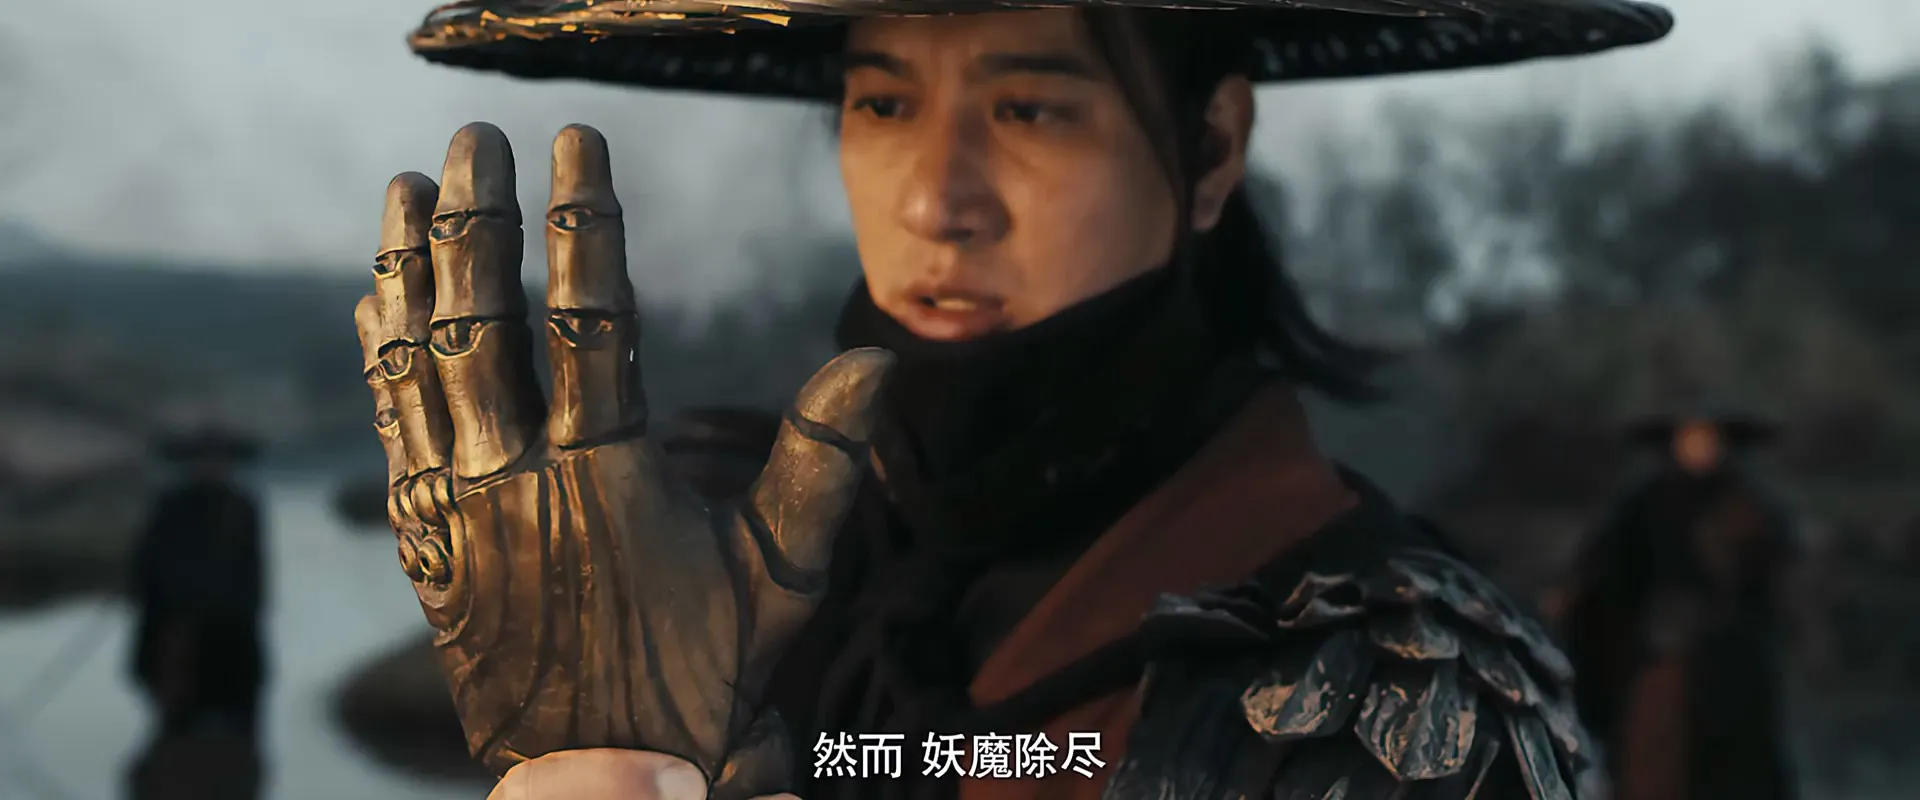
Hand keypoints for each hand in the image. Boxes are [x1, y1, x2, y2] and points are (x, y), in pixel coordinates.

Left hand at [353, 122, 892, 797]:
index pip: (593, 322)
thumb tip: (875, 361)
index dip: (584, 225)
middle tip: (477, 142)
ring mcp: (460, 517)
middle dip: (479, 222)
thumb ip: (822, 462)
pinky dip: (381, 358)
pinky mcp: (426, 547)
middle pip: (485, 327)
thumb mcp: (783, 575)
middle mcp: (520, 487)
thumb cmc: (705, 677)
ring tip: (405, 190)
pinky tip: (377, 299)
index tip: (577, 149)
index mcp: (611, 480)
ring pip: (421, 370)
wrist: (602, 776)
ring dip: (409, 271)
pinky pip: (392, 433)